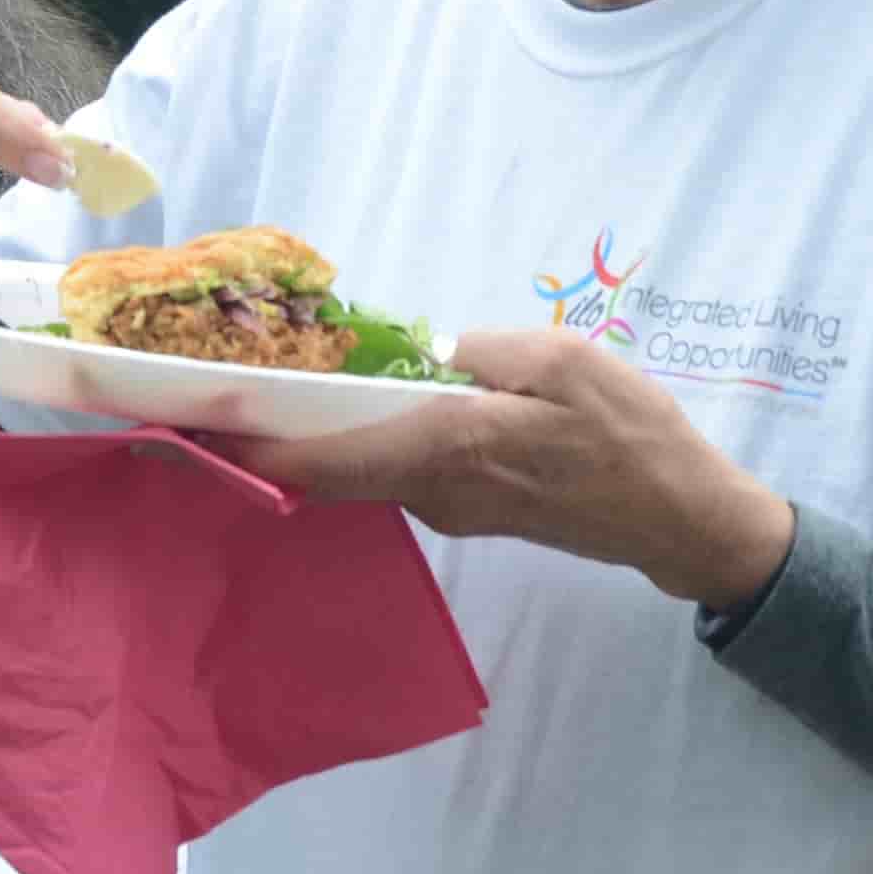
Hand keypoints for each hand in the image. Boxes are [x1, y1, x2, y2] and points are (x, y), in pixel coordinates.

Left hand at [217, 325, 796, 609]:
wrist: (680, 520)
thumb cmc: (630, 436)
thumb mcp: (563, 363)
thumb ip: (484, 353)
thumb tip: (426, 352)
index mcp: (448, 449)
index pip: (325, 461)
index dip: (253, 448)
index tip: (192, 430)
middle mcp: (434, 492)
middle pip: (330, 470)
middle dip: (269, 437)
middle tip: (210, 392)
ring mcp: (451, 509)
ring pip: (362, 471)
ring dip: (317, 437)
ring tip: (271, 385)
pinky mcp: (470, 510)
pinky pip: (397, 472)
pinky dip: (365, 443)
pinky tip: (361, 405)